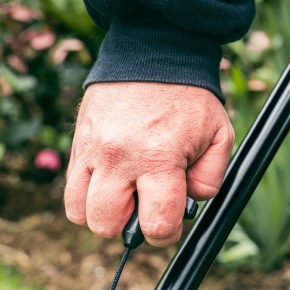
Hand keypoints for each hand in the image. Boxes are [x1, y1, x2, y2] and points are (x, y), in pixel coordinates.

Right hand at [64, 82, 233, 246]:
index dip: (165, 234)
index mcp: (159, 158)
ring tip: (121, 196)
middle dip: (127, 226)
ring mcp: (92, 151)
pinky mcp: (77, 143)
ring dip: (101, 214)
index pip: (156, 225)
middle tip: (142, 206)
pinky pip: (69, 189)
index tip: (167, 225)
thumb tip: (188, 203)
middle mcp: (119, 158)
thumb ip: (210, 179)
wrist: (153, 54)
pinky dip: (86, 195)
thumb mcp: (219, 137)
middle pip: (107, 225)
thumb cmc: (189, 98)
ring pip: (79, 212)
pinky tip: (108, 181)